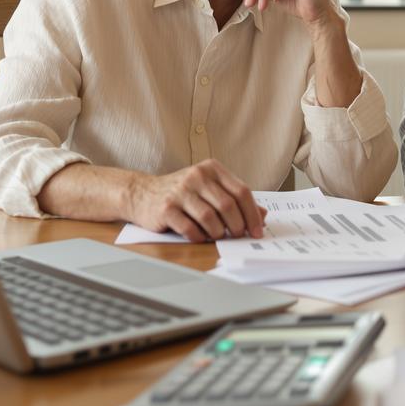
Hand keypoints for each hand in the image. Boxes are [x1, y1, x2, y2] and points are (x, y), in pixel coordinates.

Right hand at [125, 159, 266, 241]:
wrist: (142, 193)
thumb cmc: (182, 193)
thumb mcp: (210, 189)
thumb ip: (235, 200)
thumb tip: (262, 215)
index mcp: (212, 169)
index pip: (242, 191)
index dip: (253, 214)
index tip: (257, 231)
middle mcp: (196, 176)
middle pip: (228, 205)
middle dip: (237, 226)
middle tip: (238, 236)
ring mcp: (180, 191)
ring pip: (210, 218)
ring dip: (218, 233)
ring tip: (217, 236)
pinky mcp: (166, 208)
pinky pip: (190, 228)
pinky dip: (199, 237)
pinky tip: (200, 236)